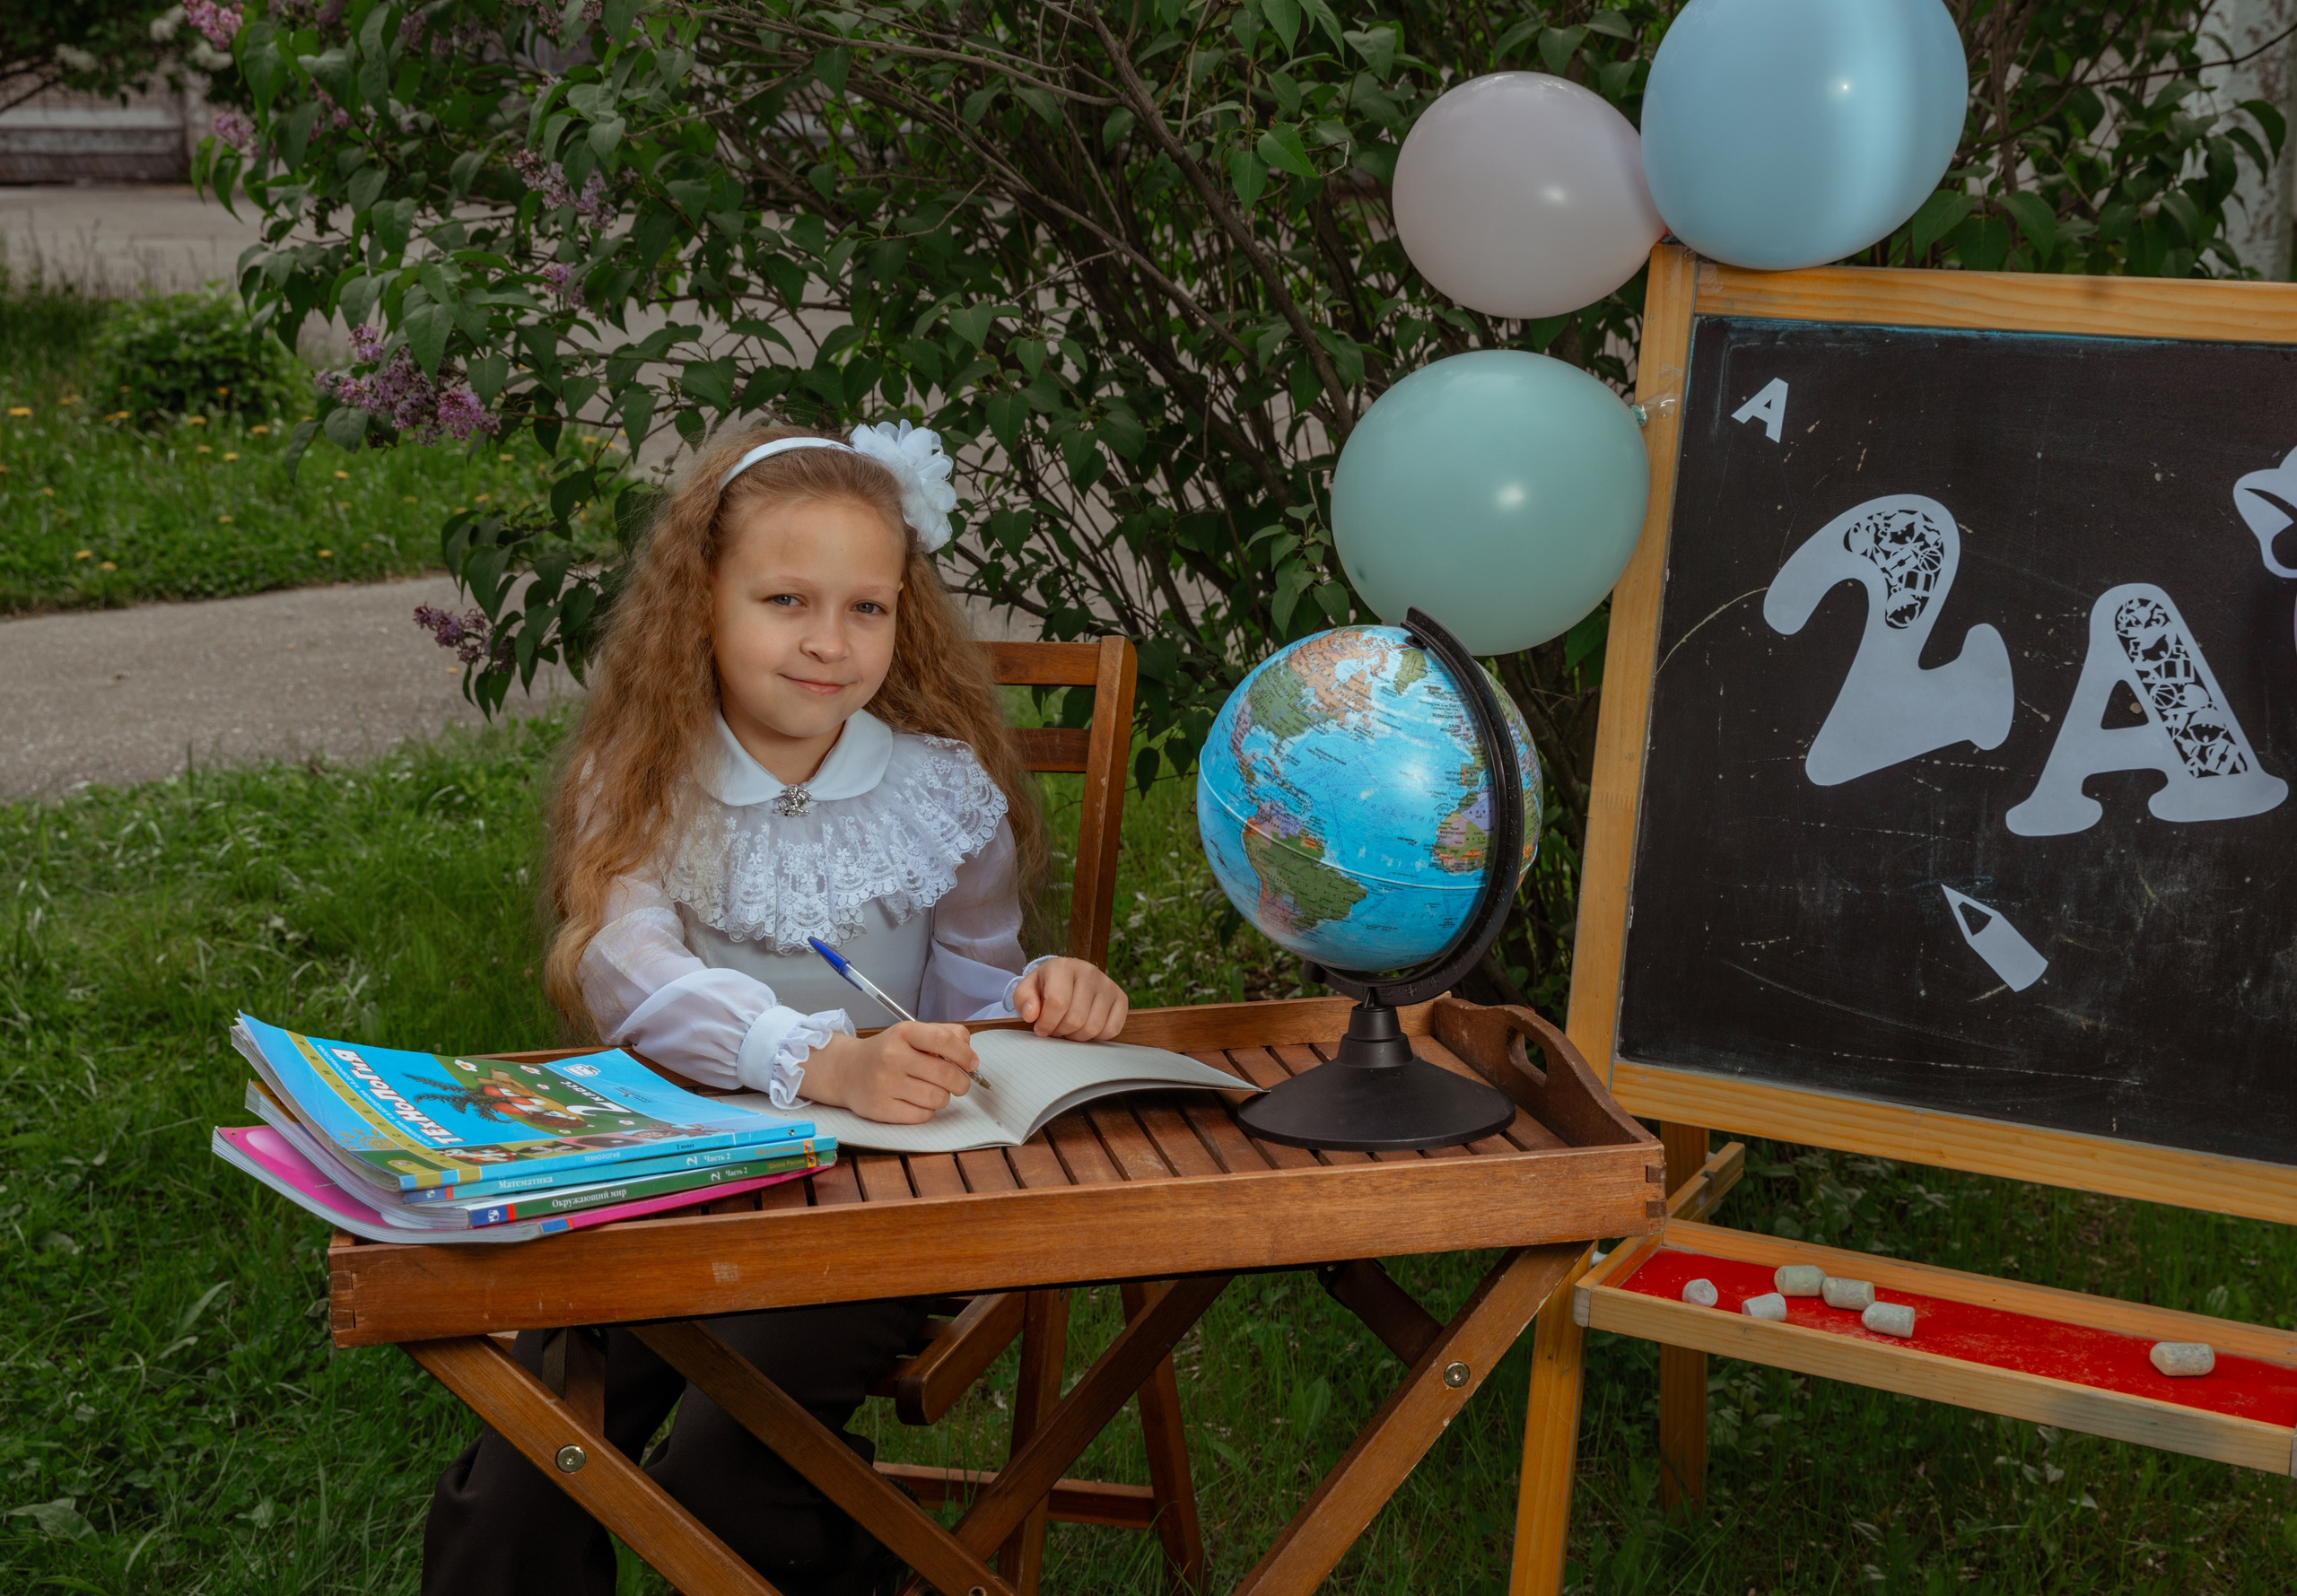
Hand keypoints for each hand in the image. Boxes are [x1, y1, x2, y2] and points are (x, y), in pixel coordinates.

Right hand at [800, 1022, 978, 1122]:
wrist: (846, 1071)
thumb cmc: (887, 1051)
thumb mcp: (910, 1033)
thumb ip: (944, 1034)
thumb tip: (969, 1054)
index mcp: (903, 1033)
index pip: (944, 1040)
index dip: (965, 1054)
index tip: (972, 1064)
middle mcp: (892, 1056)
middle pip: (946, 1074)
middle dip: (962, 1082)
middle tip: (960, 1084)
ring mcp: (885, 1084)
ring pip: (937, 1098)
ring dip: (943, 1097)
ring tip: (933, 1091)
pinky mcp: (881, 1109)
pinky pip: (923, 1115)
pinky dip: (927, 1111)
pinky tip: (917, 1101)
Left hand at [1012, 958, 1128, 1040]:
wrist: (1068, 977)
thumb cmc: (1046, 986)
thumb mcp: (1027, 989)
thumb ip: (1023, 1000)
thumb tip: (1032, 1015)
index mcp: (1063, 967)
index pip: (1057, 1003)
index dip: (1046, 1023)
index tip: (1040, 1029)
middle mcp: (1089, 972)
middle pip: (1075, 1019)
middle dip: (1060, 1032)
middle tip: (1054, 1028)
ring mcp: (1107, 985)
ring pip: (1093, 1027)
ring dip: (1076, 1036)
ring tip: (1068, 1027)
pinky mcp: (1121, 998)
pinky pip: (1112, 1029)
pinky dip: (1097, 1036)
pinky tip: (1085, 1026)